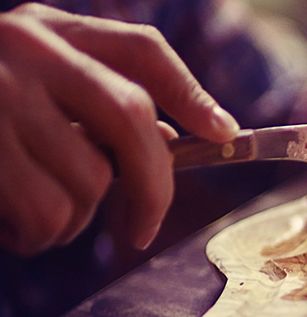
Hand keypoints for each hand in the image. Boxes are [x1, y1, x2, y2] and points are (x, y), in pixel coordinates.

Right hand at [0, 3, 239, 256]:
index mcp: (52, 31)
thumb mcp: (31, 80)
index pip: (142, 53)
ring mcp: (0, 95)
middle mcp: (30, 50)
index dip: (193, 94)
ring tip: (35, 212)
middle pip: (133, 121)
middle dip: (152, 188)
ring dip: (75, 220)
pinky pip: (47, 214)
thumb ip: (92, 101)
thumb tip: (174, 138)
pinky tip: (11, 220)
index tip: (224, 134)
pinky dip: (39, 235)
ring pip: (89, 182)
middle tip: (142, 230)